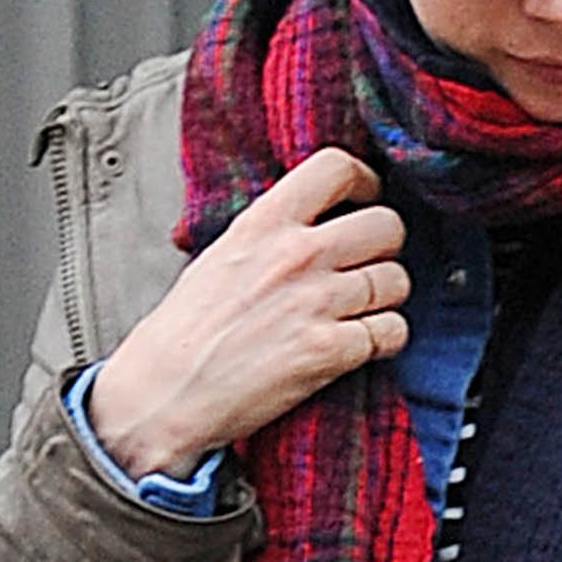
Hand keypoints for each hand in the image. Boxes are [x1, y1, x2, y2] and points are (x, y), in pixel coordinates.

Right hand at [84, 147, 402, 476]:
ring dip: (386, 298)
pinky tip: (360, 344)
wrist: (165, 392)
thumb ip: (272, 231)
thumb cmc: (188, 330)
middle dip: (386, 247)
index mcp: (263, 223)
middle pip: (387, 226)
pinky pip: (393, 332)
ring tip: (359, 311)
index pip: (337, 168)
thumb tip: (317, 218)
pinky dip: (384, 340)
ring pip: (397, 281)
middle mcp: (295, 255)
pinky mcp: (330, 351)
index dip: (365, 183)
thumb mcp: (222, 254)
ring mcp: (316, 303)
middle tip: (367, 266)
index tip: (365, 201)